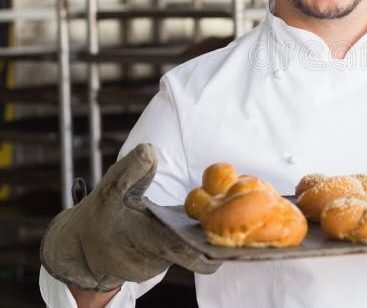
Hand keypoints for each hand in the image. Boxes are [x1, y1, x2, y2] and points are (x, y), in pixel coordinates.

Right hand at [40, 143, 218, 291]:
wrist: (81, 249)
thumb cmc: (99, 218)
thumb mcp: (107, 192)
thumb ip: (128, 171)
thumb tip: (149, 149)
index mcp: (149, 242)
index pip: (189, 253)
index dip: (213, 247)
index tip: (234, 236)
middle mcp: (160, 259)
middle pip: (199, 254)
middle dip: (217, 239)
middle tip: (236, 220)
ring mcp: (163, 264)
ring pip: (192, 250)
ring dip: (205, 234)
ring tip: (224, 212)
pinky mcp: (163, 262)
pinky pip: (184, 250)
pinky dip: (194, 237)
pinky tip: (203, 219)